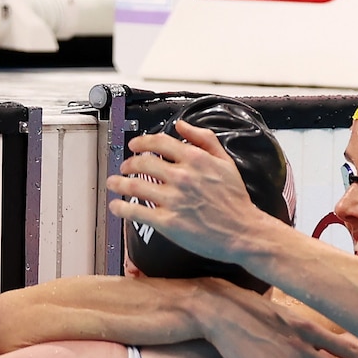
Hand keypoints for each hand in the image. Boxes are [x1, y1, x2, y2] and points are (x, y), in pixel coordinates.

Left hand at [107, 121, 261, 263]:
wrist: (243, 231)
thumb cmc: (237, 201)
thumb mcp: (226, 162)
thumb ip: (205, 139)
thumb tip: (182, 125)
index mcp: (195, 159)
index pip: (159, 143)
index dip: (141, 142)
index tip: (134, 145)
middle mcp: (182, 176)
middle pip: (142, 162)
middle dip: (128, 163)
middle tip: (124, 167)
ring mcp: (173, 199)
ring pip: (134, 185)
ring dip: (118, 182)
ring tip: (113, 183)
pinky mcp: (168, 222)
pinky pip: (136, 211)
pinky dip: (121, 208)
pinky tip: (116, 207)